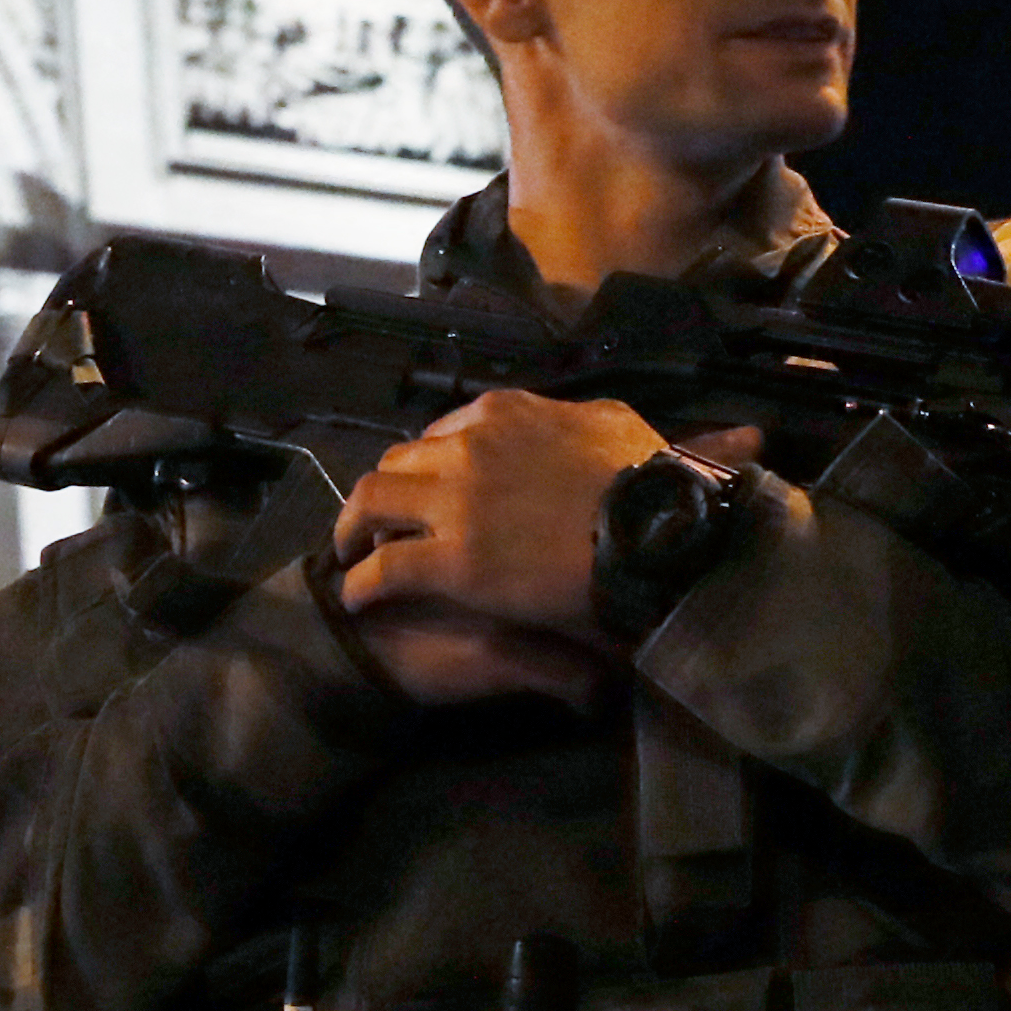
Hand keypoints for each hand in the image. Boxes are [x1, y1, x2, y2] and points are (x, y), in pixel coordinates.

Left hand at [329, 396, 747, 706]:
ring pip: (371, 501)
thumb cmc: (649, 484)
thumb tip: (599, 423)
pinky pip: (382, 568)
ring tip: (353, 555)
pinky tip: (356, 598)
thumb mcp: (620, 427)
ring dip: (355, 528)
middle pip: (397, 461)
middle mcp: (467, 447)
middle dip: (386, 494)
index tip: (431, 488)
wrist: (656, 537)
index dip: (430, 462)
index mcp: (504, 412)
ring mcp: (453, 502)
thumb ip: (591, 421)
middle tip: (383, 525)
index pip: (442, 429)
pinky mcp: (449, 560)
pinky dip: (360, 582)